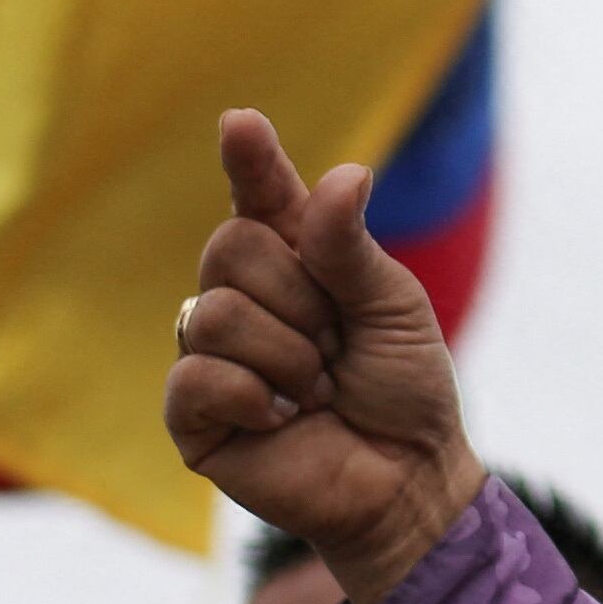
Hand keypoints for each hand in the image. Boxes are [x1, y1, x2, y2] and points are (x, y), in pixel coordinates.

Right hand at [164, 108, 483, 603]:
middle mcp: (243, 296)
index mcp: (295, 258)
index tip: (242, 124)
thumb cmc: (403, 389)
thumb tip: (343, 174)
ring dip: (287, 355)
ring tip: (317, 389)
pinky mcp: (194, 415)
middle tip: (337, 345)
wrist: (408, 479)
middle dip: (301, 298)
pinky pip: (196, 375)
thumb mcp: (392, 307)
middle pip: (230, 246)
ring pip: (213, 312)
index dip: (249, 159)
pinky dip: (255, 396)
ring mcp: (212, 354)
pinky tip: (283, 419)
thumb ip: (350, 248)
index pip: (260, 196)